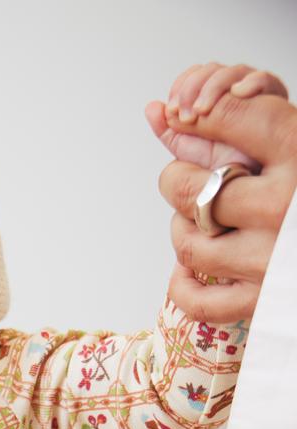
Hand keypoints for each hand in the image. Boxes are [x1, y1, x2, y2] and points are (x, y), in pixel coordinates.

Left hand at [145, 62, 287, 171]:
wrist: (239, 184)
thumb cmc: (215, 168)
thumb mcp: (185, 147)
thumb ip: (167, 127)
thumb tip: (152, 107)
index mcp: (209, 100)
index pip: (194, 78)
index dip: (181, 88)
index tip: (172, 109)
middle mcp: (230, 93)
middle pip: (211, 71)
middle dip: (193, 88)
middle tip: (185, 114)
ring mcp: (251, 94)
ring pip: (233, 72)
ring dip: (214, 87)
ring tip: (203, 111)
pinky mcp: (272, 98)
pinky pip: (265, 80)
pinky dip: (252, 82)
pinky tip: (240, 93)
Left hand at [150, 81, 296, 321]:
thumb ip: (251, 123)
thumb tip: (161, 113)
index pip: (237, 117)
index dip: (204, 114)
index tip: (190, 115)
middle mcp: (282, 207)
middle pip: (192, 189)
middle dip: (177, 179)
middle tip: (186, 178)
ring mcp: (268, 259)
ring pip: (188, 242)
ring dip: (182, 228)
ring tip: (201, 219)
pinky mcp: (261, 301)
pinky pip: (198, 300)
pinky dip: (183, 284)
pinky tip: (190, 266)